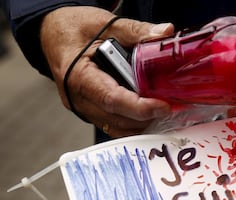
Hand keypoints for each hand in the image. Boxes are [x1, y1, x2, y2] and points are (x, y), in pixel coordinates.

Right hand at [40, 6, 174, 136]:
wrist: (52, 33)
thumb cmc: (74, 29)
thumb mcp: (105, 23)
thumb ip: (136, 31)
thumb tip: (164, 33)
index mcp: (78, 76)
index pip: (112, 100)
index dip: (140, 107)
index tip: (163, 106)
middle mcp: (77, 99)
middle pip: (117, 119)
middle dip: (146, 117)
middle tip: (171, 108)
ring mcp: (82, 108)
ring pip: (116, 127)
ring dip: (140, 123)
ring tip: (162, 110)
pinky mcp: (88, 111)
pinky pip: (113, 124)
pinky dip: (132, 122)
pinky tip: (147, 112)